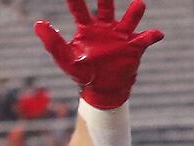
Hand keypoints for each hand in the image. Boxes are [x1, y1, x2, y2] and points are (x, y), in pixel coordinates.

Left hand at [35, 0, 163, 108]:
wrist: (101, 89)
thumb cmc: (82, 72)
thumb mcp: (64, 58)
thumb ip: (52, 42)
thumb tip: (38, 23)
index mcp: (87, 29)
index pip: (79, 9)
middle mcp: (105, 28)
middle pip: (105, 8)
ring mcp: (121, 36)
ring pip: (129, 19)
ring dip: (134, 12)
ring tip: (138, 4)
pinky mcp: (134, 47)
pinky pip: (145, 39)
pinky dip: (150, 36)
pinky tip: (155, 34)